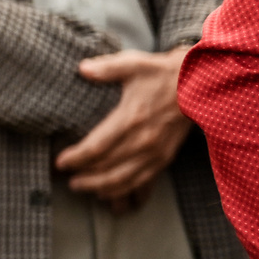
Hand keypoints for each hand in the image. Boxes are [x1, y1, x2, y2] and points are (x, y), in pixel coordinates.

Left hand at [56, 47, 191, 207]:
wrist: (198, 85)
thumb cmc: (161, 74)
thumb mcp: (134, 64)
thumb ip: (107, 67)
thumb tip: (82, 69)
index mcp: (131, 118)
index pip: (96, 147)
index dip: (76, 158)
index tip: (60, 162)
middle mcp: (144, 141)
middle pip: (107, 168)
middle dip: (84, 176)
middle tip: (67, 179)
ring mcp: (156, 152)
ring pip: (124, 180)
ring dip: (101, 187)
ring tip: (82, 187)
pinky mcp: (165, 158)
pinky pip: (143, 182)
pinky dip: (125, 191)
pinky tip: (109, 194)